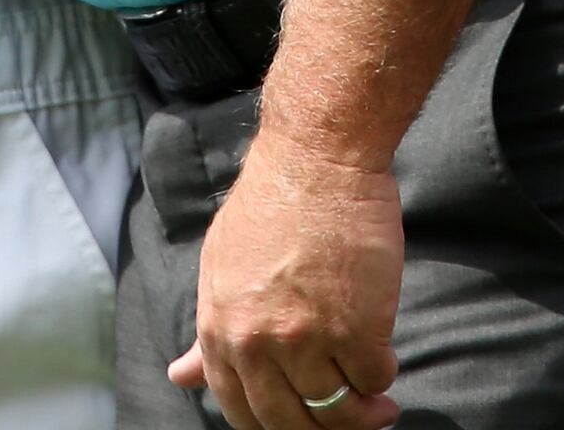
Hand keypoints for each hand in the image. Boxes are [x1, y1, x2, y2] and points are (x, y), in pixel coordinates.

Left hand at [171, 137, 402, 429]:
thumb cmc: (270, 205)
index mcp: (220, 332)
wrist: (315, 161)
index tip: (301, 422)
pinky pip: (373, 377)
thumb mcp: (219, 267)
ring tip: (381, 407)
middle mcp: (258, 344)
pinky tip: (384, 359)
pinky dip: (382, 377)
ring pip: (338, 409)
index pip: (241, 411)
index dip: (274, 426)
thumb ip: (207, 332)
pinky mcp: (357, 328)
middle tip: (349, 420)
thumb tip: (179, 377)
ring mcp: (307, 339)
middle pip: (292, 421)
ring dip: (363, 415)